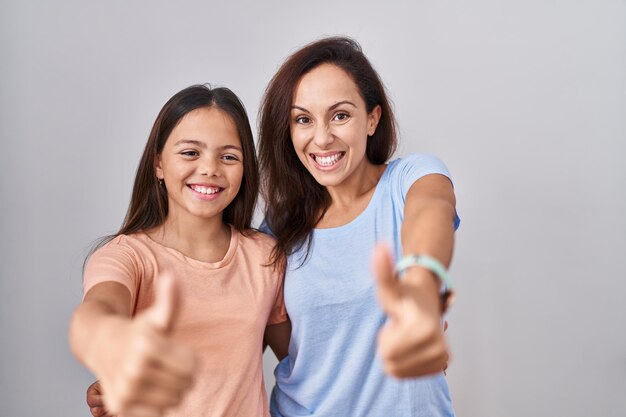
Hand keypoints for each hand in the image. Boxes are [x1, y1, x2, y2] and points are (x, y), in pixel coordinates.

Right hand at [90, 275, 195, 416]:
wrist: (100, 344)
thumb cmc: (136, 329)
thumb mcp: (156, 315)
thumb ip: (170, 299)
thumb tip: (171, 276)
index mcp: (148, 345)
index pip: (193, 367)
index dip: (191, 359)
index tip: (178, 352)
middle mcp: (135, 369)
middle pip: (186, 385)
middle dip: (183, 376)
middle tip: (168, 364)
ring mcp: (126, 390)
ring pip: (174, 401)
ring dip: (172, 391)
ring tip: (158, 375)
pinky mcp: (120, 407)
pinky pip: (158, 414)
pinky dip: (158, 405)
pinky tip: (149, 389)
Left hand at [372, 244, 449, 377]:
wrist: (427, 298)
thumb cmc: (404, 294)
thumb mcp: (388, 284)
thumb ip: (382, 269)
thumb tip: (380, 247)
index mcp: (425, 330)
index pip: (385, 355)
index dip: (384, 337)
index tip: (397, 321)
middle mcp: (439, 348)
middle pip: (391, 366)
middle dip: (389, 347)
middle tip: (400, 328)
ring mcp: (442, 358)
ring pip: (399, 372)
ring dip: (396, 354)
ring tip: (405, 334)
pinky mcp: (441, 365)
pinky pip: (409, 376)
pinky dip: (405, 362)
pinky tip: (411, 344)